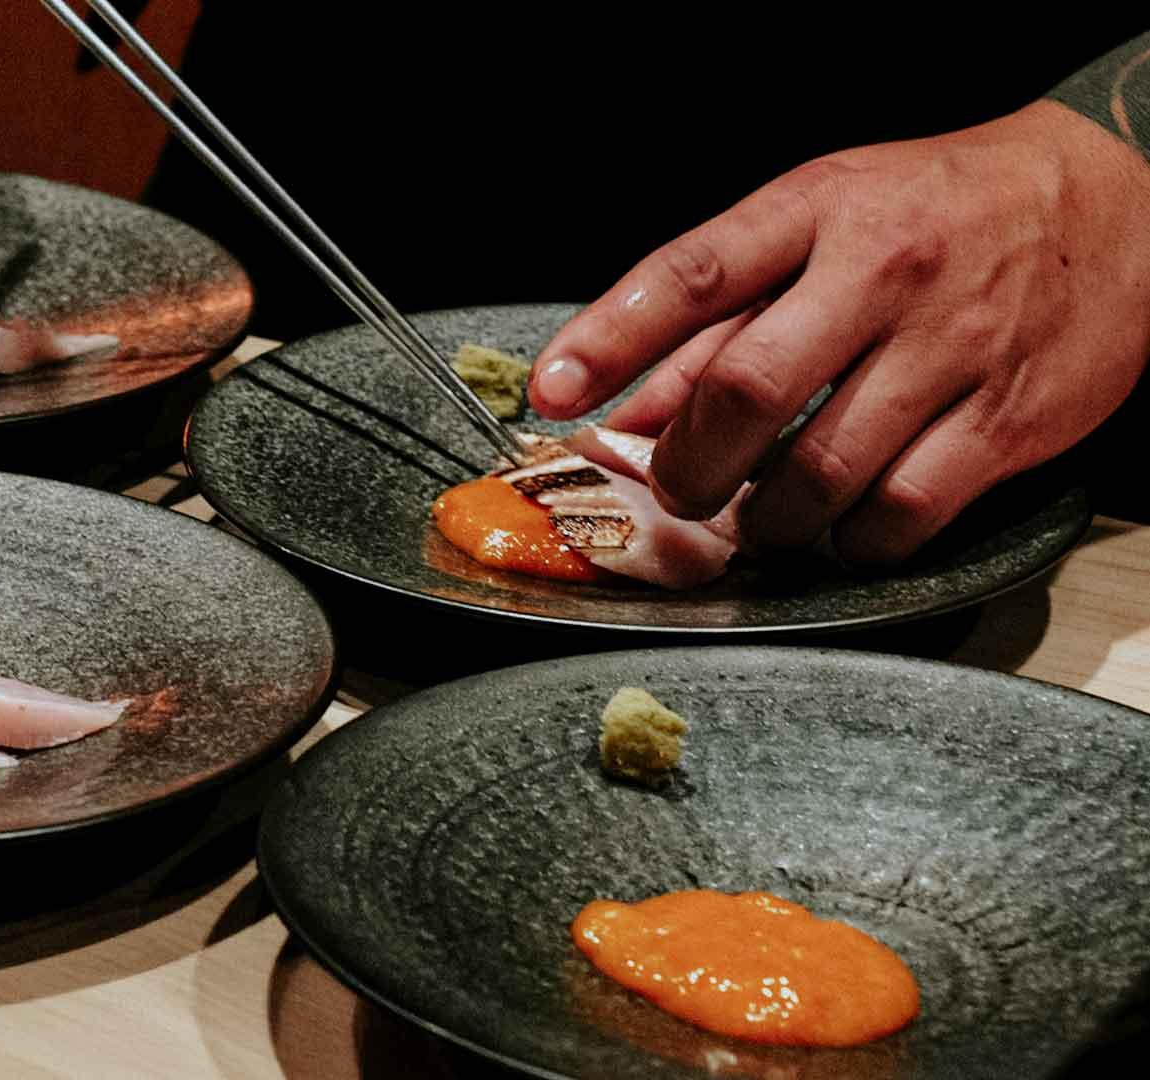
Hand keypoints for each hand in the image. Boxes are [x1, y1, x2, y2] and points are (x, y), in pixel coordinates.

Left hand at [529, 101, 1149, 562]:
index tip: (549, 391)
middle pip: (746, 389)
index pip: (693, 274)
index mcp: (821, 209)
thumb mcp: (821, 225)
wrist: (1119, 201)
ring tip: (759, 513)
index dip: (607, 338)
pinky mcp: (1006, 421)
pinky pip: (901, 515)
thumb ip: (718, 318)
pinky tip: (840, 529)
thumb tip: (618, 408)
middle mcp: (883, 273)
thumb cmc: (940, 213)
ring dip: (764, 518)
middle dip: (685, 464)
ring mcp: (951, 349)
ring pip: (819, 472)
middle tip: (676, 488)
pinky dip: (850, 543)